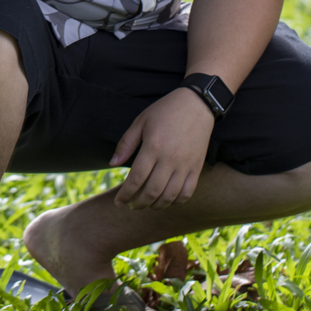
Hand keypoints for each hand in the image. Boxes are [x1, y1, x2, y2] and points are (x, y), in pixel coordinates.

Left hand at [110, 88, 214, 209]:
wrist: (197, 103)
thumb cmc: (166, 110)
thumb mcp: (141, 121)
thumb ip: (126, 143)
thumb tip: (113, 164)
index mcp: (153, 146)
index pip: (136, 179)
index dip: (125, 194)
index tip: (119, 202)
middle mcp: (170, 158)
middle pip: (151, 192)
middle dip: (138, 203)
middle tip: (131, 205)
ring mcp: (185, 164)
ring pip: (169, 196)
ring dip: (155, 206)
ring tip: (147, 205)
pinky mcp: (197, 167)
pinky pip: (187, 193)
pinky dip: (175, 202)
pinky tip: (167, 200)